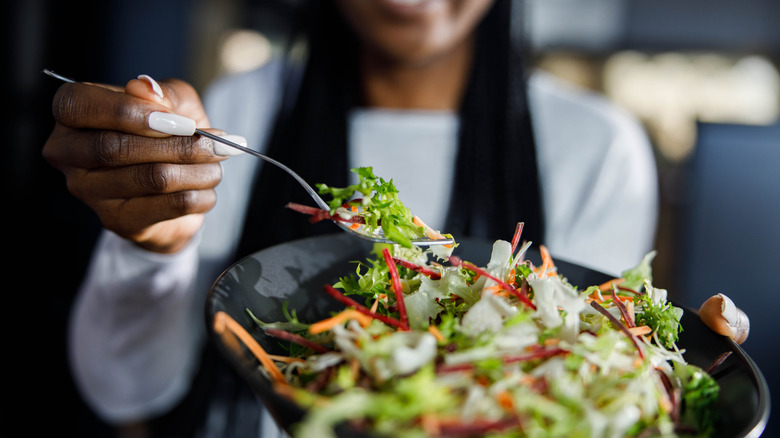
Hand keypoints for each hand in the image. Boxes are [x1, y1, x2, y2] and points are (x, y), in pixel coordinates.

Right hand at [43, 76, 228, 252]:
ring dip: (198, 169)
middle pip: (115, 147)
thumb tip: (147, 90)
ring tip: (218, 160)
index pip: (78, 105)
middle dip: (177, 143)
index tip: (174, 117)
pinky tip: (208, 187)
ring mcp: (89, 192)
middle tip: (217, 140)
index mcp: (72, 115)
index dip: (125, 110)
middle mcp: (68, 154)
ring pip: (151, 178)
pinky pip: (169, 206)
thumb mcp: (173, 102)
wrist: (176, 186)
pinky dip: (200, 194)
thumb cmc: (168, 134)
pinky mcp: (117, 221)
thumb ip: (162, 93)